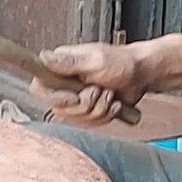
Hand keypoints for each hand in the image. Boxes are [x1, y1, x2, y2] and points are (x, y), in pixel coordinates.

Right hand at [32, 43, 147, 125]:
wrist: (141, 74)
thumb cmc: (121, 62)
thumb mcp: (95, 60)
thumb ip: (69, 62)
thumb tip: (43, 57)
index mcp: (61, 67)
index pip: (39, 88)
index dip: (55, 98)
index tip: (74, 97)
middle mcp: (65, 83)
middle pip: (60, 109)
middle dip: (85, 104)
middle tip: (100, 90)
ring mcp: (77, 98)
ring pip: (77, 119)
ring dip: (99, 109)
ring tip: (109, 94)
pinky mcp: (89, 110)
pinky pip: (90, 124)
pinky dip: (106, 115)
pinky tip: (114, 103)